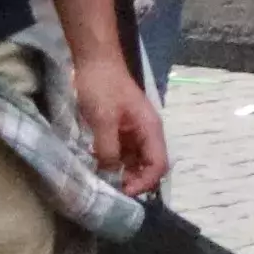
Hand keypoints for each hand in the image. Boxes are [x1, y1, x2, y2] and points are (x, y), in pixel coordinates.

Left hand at [74, 58, 167, 197]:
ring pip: (135, 161)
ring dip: (123, 173)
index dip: (145, 182)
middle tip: (111, 190)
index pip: (158, 164)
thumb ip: (109, 148)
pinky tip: (98, 165)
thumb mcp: (103, 119)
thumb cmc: (102, 87)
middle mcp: (146, 132)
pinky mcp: (120, 129)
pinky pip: (122, 152)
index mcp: (150, 129)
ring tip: (103, 181)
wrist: (95, 61)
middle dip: (134, 180)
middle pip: (149, 165)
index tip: (124, 192)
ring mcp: (133, 131)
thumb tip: (110, 173)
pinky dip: (113, 162)